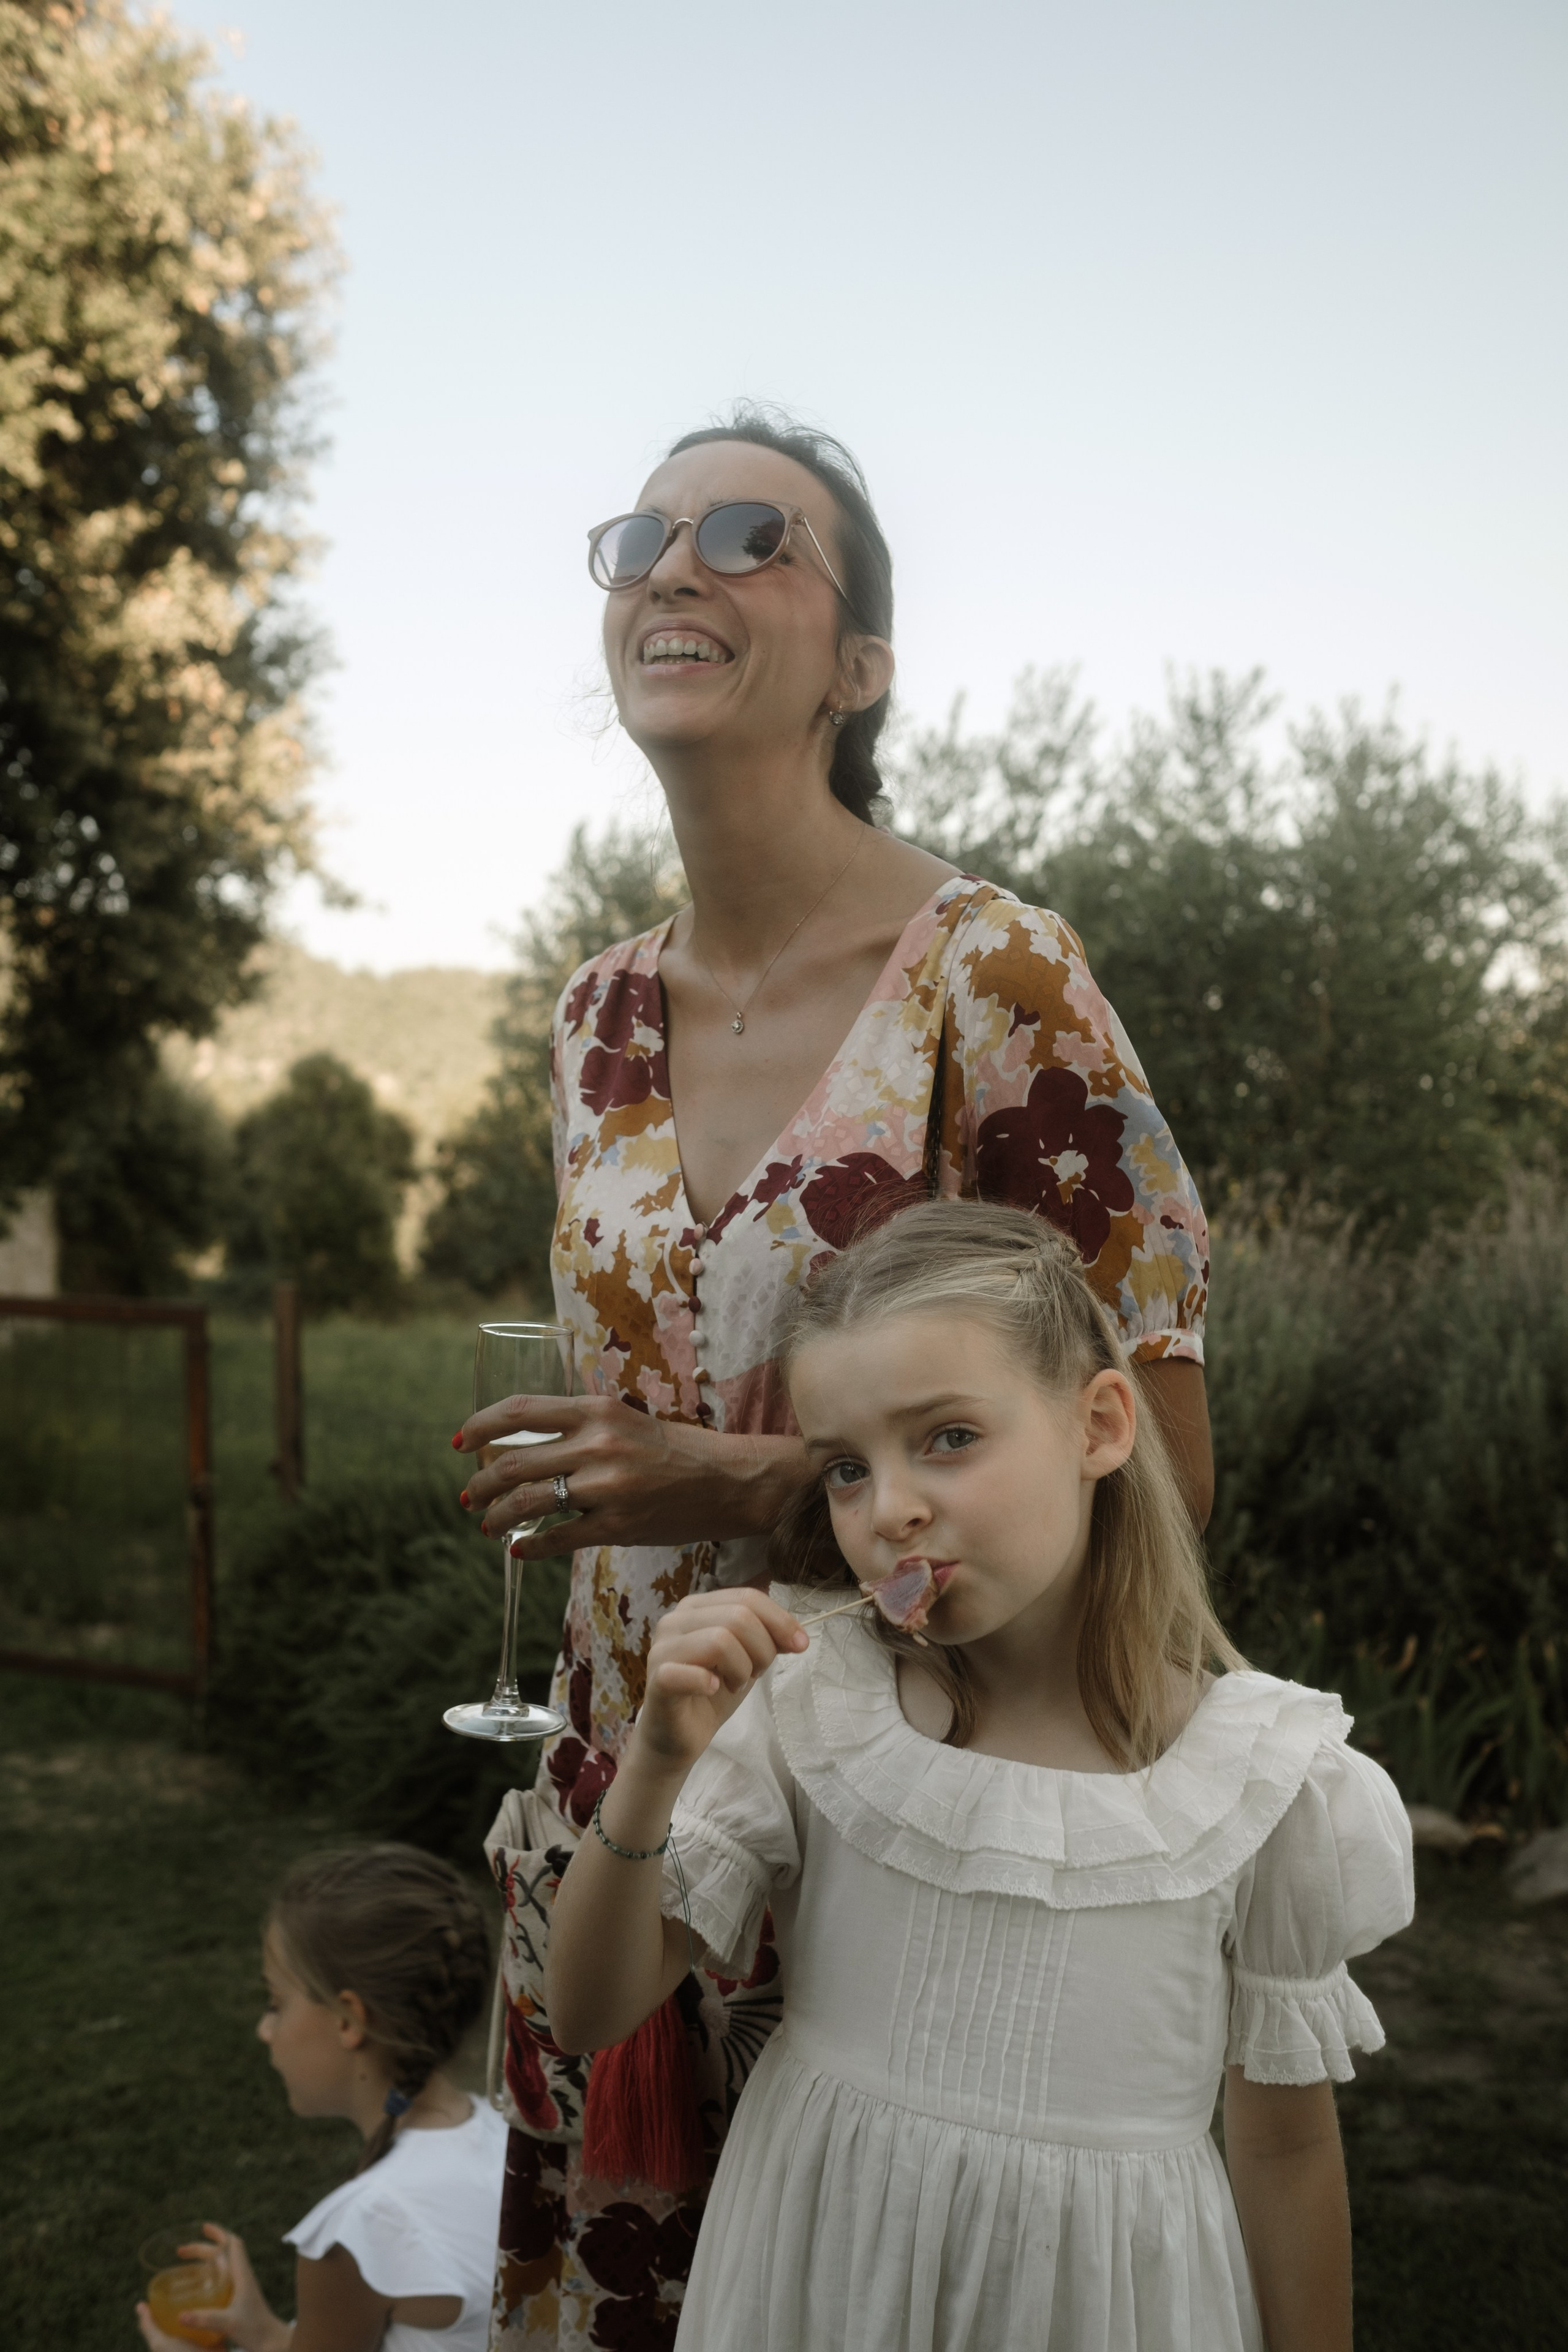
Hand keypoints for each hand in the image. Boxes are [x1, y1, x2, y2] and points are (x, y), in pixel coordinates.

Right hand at [136, 2224, 289, 2351]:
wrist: (272, 2342)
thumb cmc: (255, 2330)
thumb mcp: (228, 2323)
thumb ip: (205, 2319)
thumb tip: (180, 2316)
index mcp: (242, 2275)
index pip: (233, 2244)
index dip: (219, 2233)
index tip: (203, 2227)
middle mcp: (242, 2277)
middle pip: (223, 2253)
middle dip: (202, 2248)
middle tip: (180, 2252)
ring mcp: (241, 2288)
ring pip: (223, 2265)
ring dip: (206, 2260)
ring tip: (186, 2263)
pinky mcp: (239, 2299)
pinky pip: (222, 2279)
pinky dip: (209, 2276)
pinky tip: (197, 2286)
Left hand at [456, 1391, 809, 1558]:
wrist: (727, 1481)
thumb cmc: (674, 1450)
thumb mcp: (624, 1421)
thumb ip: (580, 1426)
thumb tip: (525, 1442)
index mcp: (596, 1411)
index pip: (520, 1411)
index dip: (480, 1427)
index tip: (461, 1443)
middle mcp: (598, 1445)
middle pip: (514, 1463)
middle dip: (480, 1484)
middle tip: (467, 1496)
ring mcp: (607, 1487)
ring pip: (530, 1503)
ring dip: (497, 1516)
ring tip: (486, 1524)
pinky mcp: (618, 1526)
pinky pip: (558, 1538)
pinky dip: (531, 1546)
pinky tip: (519, 1550)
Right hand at [632, 1587, 807, 1772]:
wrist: (678, 1736)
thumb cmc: (711, 1693)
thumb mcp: (747, 1660)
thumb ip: (767, 1639)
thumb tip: (797, 1635)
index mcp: (697, 1608)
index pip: (747, 1597)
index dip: (780, 1620)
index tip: (800, 1645)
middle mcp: (675, 1620)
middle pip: (738, 1616)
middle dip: (762, 1649)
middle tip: (756, 1673)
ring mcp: (662, 1648)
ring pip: (720, 1639)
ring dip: (741, 1668)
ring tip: (735, 1684)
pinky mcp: (657, 1679)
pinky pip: (687, 1672)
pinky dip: (708, 1682)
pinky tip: (713, 1690)